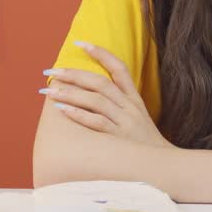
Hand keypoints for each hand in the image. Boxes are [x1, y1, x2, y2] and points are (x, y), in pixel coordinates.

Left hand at [43, 42, 170, 148]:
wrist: (162, 167)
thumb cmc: (143, 144)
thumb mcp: (136, 118)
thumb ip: (118, 103)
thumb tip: (89, 91)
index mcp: (134, 99)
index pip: (119, 68)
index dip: (100, 54)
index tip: (80, 44)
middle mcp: (129, 107)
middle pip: (101, 83)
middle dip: (75, 74)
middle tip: (53, 70)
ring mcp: (125, 123)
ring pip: (96, 101)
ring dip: (71, 93)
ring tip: (50, 90)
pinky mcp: (119, 140)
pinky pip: (97, 123)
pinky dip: (78, 115)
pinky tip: (61, 110)